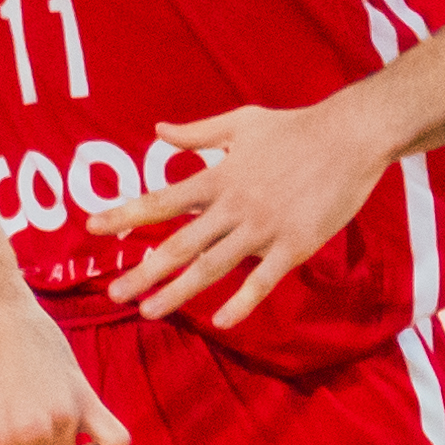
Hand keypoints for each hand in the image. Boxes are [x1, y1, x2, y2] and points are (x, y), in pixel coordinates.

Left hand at [98, 96, 393, 330]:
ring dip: (178, 292)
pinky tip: (221, 322)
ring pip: (213, 266)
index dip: (125, 214)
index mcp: (218, 177)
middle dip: (143, 270)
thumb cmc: (295, 127)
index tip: (92, 228)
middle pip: (180, 243)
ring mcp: (263, 228)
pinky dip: (242, 302)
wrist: (351, 135)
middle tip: (112, 293)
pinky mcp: (295, 245)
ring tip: (148, 311)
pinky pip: (263, 280)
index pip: (161, 200)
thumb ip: (196, 133)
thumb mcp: (241, 122)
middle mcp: (234, 205)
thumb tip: (157, 130)